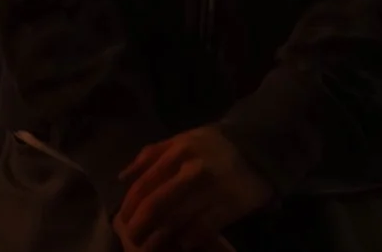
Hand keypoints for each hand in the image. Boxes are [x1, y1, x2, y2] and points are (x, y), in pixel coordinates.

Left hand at [113, 126, 273, 251]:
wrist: (259, 147)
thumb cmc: (211, 146)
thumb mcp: (182, 140)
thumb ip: (152, 154)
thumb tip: (123, 177)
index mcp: (179, 149)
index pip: (146, 182)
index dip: (131, 205)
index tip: (123, 219)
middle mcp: (194, 169)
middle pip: (157, 204)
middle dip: (140, 225)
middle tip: (132, 239)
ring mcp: (213, 189)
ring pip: (177, 220)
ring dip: (159, 237)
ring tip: (150, 246)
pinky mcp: (230, 206)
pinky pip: (201, 229)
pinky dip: (187, 239)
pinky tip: (182, 243)